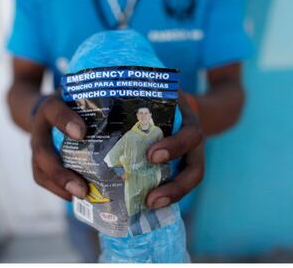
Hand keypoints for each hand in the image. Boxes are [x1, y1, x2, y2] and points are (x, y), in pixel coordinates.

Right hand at [30, 92, 88, 200]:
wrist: (44, 109)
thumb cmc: (70, 101)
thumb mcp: (79, 94)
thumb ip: (96, 98)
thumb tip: (131, 109)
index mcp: (50, 107)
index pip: (53, 110)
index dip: (64, 121)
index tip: (82, 133)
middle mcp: (39, 129)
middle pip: (41, 151)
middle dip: (60, 171)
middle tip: (82, 187)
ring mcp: (37, 146)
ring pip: (39, 170)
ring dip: (60, 186)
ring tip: (82, 196)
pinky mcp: (38, 161)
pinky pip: (43, 178)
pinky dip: (58, 190)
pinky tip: (76, 198)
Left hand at [145, 91, 203, 208]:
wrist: (179, 99)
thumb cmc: (158, 90)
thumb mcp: (155, 86)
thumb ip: (138, 88)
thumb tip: (97, 85)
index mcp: (188, 120)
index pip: (190, 136)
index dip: (175, 148)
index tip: (152, 156)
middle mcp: (192, 141)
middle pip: (195, 170)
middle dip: (176, 187)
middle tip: (150, 198)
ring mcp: (188, 156)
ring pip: (188, 182)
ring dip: (170, 197)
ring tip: (148, 206)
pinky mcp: (178, 165)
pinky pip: (175, 184)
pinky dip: (163, 196)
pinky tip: (144, 206)